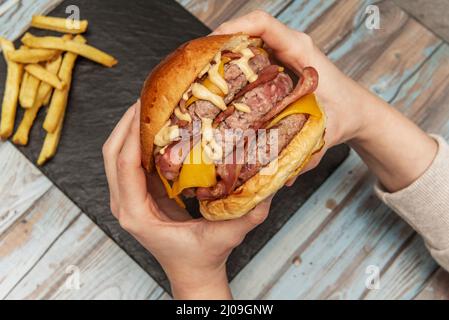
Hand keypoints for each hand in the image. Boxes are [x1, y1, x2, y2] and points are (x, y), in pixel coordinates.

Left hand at [102, 100, 272, 298]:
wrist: (193, 271)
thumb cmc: (203, 257)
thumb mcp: (228, 235)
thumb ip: (250, 214)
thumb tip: (271, 185)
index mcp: (137, 215)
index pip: (124, 165)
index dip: (131, 132)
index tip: (145, 107)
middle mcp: (125, 205)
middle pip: (111, 154)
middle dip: (126, 123)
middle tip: (147, 99)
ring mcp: (127, 199)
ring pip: (115, 155)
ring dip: (129, 128)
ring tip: (150, 106)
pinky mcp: (137, 194)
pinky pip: (128, 161)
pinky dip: (137, 140)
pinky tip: (157, 127)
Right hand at [214, 11, 436, 190]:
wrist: (356, 110)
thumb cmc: (346, 114)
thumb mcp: (328, 131)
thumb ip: (308, 151)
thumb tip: (283, 176)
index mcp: (301, 52)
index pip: (264, 25)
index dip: (234, 27)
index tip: (211, 43)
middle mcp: (289, 47)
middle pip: (247, 31)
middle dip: (217, 44)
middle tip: (194, 68)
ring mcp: (281, 55)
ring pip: (246, 43)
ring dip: (222, 55)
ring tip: (200, 78)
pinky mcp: (277, 65)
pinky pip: (250, 57)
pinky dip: (232, 66)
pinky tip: (220, 88)